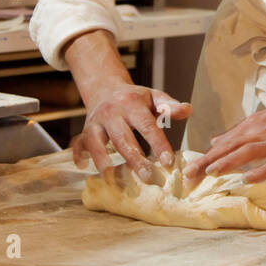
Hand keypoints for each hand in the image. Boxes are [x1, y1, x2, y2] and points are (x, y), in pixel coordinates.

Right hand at [70, 84, 190, 182]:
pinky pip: (78, 142)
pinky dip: (78, 153)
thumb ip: (169, 106)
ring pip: (97, 140)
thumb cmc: (136, 99)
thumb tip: (187, 110)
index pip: (147, 125)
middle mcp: (111, 112)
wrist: (106, 89)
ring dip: (102, 157)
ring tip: (110, 175)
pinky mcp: (84, 131)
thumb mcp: (154, 97)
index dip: (158, 143)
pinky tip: (83, 166)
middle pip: (122, 137)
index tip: (168, 161)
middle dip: (134, 158)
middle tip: (147, 176)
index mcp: (132, 104)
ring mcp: (95, 122)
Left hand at [183, 99, 265, 183]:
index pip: (227, 141)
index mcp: (257, 124)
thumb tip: (216, 140)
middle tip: (190, 174)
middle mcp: (265, 131)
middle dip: (210, 160)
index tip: (189, 168)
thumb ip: (241, 131)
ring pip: (250, 152)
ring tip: (211, 172)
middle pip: (233, 146)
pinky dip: (260, 171)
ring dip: (229, 161)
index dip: (207, 155)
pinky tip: (246, 178)